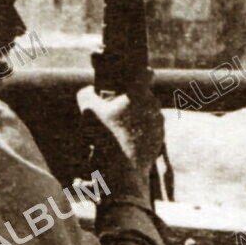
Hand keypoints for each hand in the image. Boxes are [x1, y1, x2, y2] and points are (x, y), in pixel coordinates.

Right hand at [77, 84, 163, 199]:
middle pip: (143, 96)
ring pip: (146, 115)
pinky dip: (138, 135)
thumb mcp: (88, 112)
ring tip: (116, 132)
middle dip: (131, 101)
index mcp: (139, 95)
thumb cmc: (106, 138)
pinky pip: (148, 132)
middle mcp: (153, 107)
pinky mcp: (159, 140)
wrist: (123, 172)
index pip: (146, 73)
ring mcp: (158, 125)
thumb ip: (86, 95)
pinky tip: (123, 144)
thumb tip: (87, 91)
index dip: (139, 72)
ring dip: (135, 119)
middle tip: (113, 112)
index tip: (131, 78)